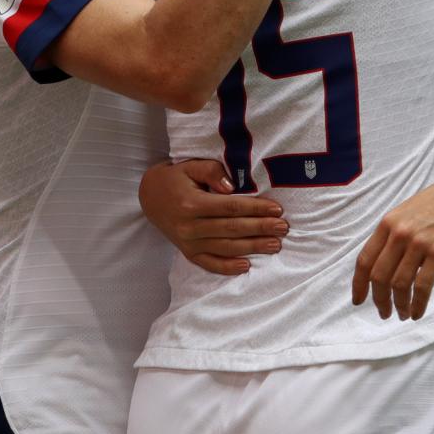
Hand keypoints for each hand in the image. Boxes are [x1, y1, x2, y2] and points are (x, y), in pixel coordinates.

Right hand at [139, 160, 288, 275]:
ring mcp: (188, 242)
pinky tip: (246, 266)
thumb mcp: (191, 166)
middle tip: (284, 228)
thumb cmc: (176, 178)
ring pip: (225, 248)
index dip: (255, 209)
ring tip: (275, 245)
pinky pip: (209, 264)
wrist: (149, 197)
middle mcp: (190, 226)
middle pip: (232, 229)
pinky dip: (228, 267)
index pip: (231, 207)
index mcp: (192, 203)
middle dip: (261, 229)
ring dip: (253, 247)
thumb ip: (212, 172)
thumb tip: (232, 187)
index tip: (277, 209)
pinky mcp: (188, 253)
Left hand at [351, 161, 433, 320]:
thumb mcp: (407, 213)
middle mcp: (399, 234)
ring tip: (402, 314)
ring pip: (399, 284)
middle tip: (384, 313)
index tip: (357, 300)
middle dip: (379, 300)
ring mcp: (418, 244)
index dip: (359, 284)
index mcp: (388, 223)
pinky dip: (417, 304)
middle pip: (379, 276)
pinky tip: (417, 312)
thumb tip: (384, 263)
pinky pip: (422, 286)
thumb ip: (393, 235)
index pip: (365, 259)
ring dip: (399, 305)